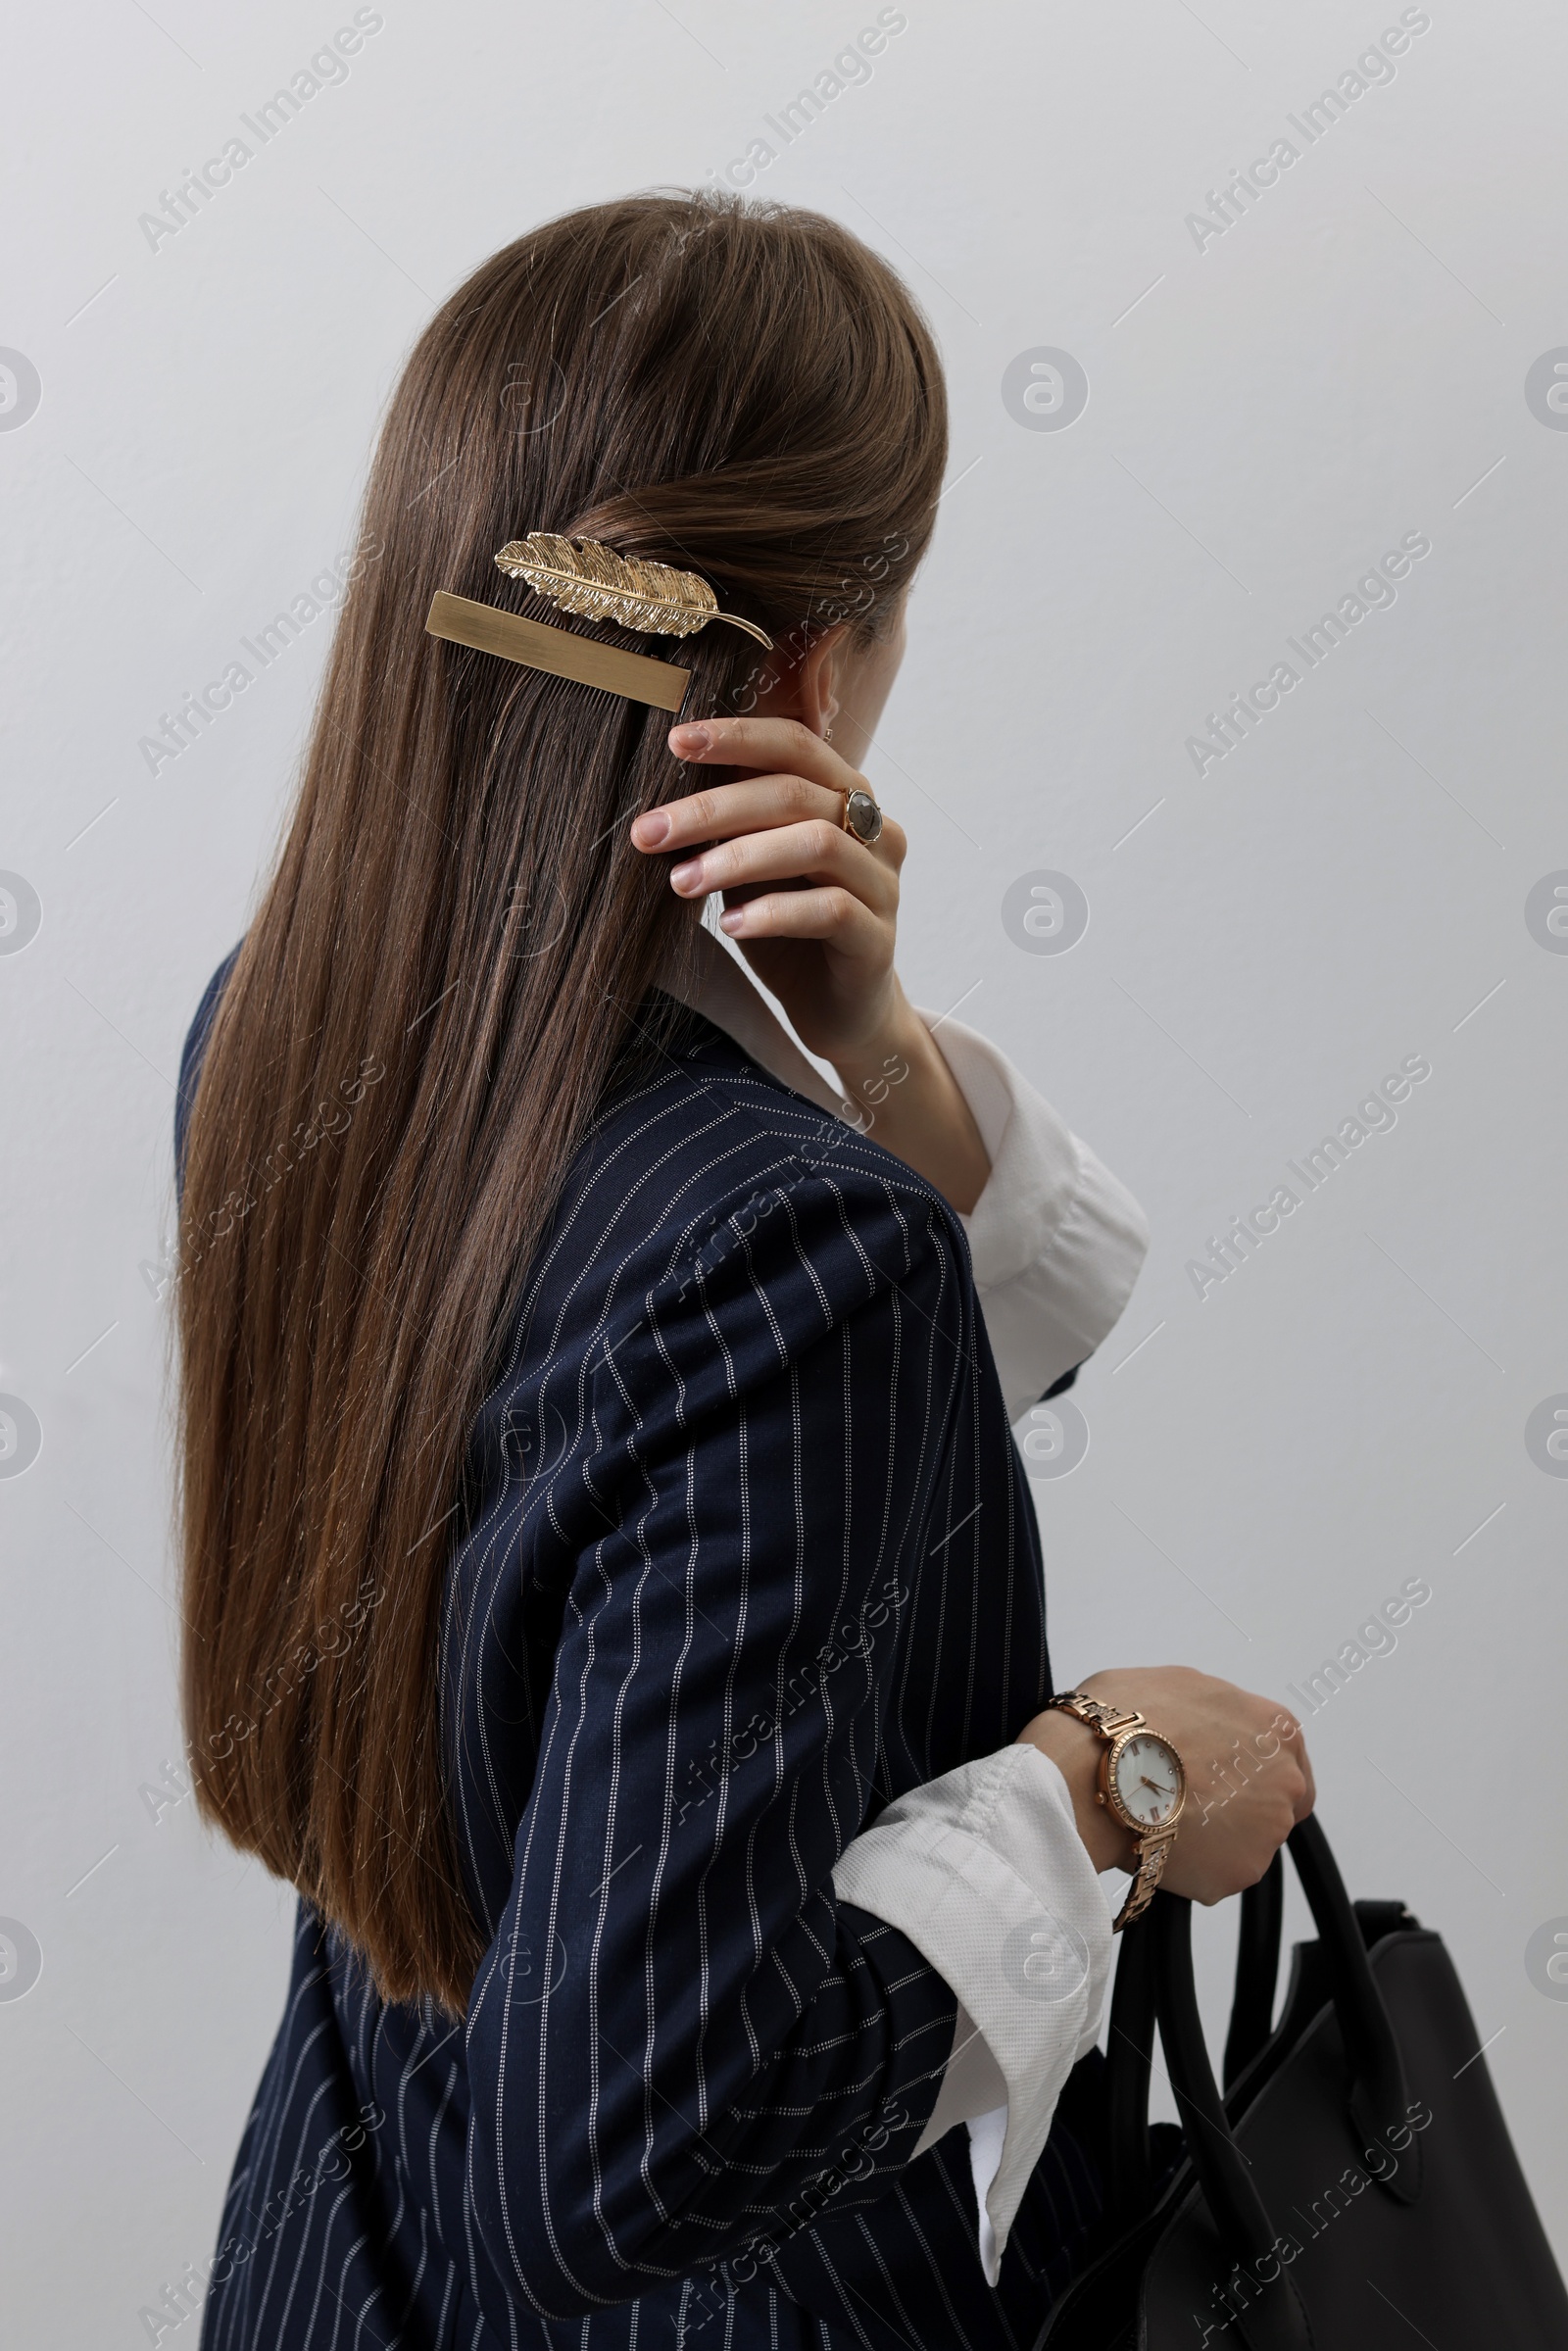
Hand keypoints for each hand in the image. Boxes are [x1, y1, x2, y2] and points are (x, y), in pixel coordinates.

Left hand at [630, 716, 990, 1209]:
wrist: (840, 1013)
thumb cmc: (790, 931)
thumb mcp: (753, 869)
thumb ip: (731, 828)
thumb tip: (661, 796)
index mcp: (846, 798)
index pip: (796, 744)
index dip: (738, 737)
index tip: (674, 741)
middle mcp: (875, 831)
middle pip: (795, 793)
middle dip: (714, 808)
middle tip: (650, 831)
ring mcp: (883, 885)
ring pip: (817, 844)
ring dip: (739, 858)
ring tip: (682, 882)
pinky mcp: (879, 940)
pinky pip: (832, 911)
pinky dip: (775, 912)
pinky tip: (732, 926)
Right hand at [1018, 1666, 1314, 1904]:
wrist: (1096, 1771)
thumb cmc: (1128, 1720)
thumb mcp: (1176, 1683)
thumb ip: (1212, 1710)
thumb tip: (1203, 1723)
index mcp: (1276, 1729)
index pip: (1286, 1759)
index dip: (1253, 1770)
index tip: (1226, 1778)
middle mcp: (1285, 1781)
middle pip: (1272, 1804)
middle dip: (1237, 1806)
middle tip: (1190, 1802)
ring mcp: (1266, 1831)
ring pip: (1243, 1841)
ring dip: (1212, 1835)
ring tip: (1162, 1819)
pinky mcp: (1239, 1872)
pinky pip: (1217, 1874)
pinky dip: (1192, 1865)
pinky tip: (1156, 1840)